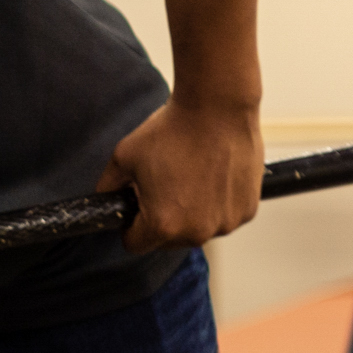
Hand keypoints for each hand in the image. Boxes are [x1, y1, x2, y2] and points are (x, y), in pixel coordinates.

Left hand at [95, 100, 263, 252]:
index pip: (135, 244)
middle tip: (162, 187)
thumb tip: (103, 199)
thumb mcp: (123, 158)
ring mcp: (227, 223)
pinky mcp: (248, 211)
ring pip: (198, 230)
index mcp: (163, 225)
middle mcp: (198, 232)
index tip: (134, 209)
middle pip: (167, 242)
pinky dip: (216, 205)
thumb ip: (108, 187)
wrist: (217, 108)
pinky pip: (223, 217)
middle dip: (160, 220)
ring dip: (190, 214)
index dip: (129, 226)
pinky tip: (212, 176)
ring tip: (188, 178)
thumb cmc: (171, 131)